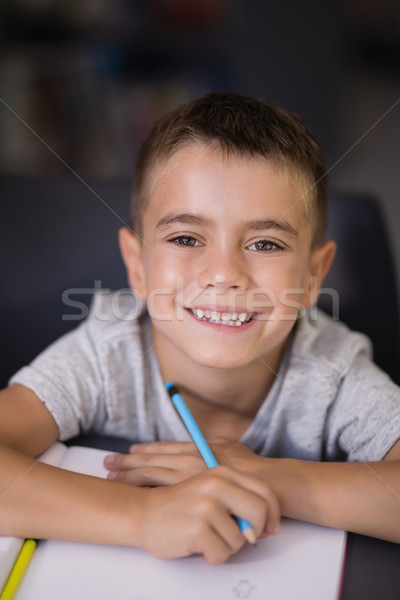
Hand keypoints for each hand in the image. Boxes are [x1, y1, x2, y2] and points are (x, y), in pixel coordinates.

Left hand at [104, 440, 266, 485]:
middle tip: (108, 462)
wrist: (264, 485)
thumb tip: (207, 445)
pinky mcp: (187, 495)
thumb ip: (214, 446)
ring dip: (128, 475)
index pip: (163, 448)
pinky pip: (158, 493)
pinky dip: (142, 492)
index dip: (144, 450)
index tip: (130, 451)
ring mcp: (185, 479)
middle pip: (150, 460)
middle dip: (128, 461)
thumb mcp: (231, 447)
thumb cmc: (251, 468)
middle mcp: (186, 461)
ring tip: (111, 477)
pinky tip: (129, 494)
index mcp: (195, 448)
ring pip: (149, 475)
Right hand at [139, 465, 279, 563]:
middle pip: (259, 512)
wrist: (144, 513)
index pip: (265, 491)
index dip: (273, 513)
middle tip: (244, 539)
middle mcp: (216, 485)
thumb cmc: (181, 506)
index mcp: (222, 473)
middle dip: (255, 532)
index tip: (269, 528)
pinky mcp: (197, 528)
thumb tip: (266, 521)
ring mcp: (206, 506)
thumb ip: (237, 496)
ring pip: (240, 539)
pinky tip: (199, 546)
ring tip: (209, 538)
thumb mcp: (211, 489)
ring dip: (227, 546)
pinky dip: (212, 556)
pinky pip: (222, 553)